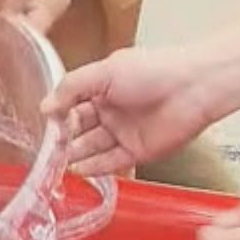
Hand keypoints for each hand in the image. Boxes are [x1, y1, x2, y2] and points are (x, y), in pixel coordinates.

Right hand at [43, 46, 219, 176]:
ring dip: (75, 154)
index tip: (44, 123)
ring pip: (92, 147)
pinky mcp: (138, 151)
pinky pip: (110, 162)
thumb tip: (45, 106)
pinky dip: (94, 168)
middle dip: (62, 137)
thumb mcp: (105, 71)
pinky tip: (78, 169)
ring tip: (57, 162)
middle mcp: (111, 109)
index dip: (58, 113)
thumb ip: (72, 87)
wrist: (194, 88)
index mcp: (102, 86)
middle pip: (79, 127)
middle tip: (47, 147)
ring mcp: (124, 132)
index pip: (71, 102)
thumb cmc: (155, 70)